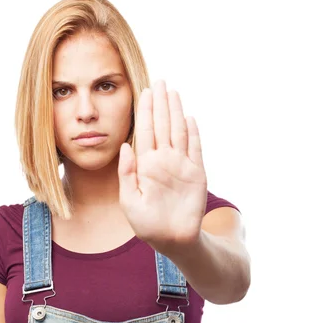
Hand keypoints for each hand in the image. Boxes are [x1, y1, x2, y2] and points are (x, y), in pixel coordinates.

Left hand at [118, 80, 206, 255]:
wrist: (172, 240)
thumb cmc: (147, 224)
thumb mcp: (129, 201)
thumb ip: (127, 174)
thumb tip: (125, 147)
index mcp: (145, 165)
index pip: (145, 132)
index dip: (145, 112)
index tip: (144, 92)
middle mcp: (163, 161)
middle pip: (162, 126)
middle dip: (160, 104)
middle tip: (160, 81)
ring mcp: (181, 166)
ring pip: (178, 132)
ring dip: (176, 112)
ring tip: (173, 92)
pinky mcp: (196, 174)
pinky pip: (195, 149)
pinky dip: (194, 133)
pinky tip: (190, 117)